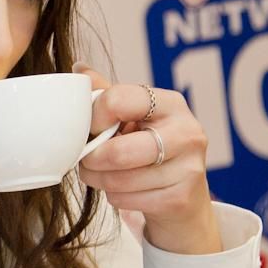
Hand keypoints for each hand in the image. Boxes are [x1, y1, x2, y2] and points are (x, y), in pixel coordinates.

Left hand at [74, 64, 222, 254]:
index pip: (118, 100)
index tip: (90, 129)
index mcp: (171, 103)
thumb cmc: (150, 148)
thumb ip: (107, 94)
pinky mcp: (181, 198)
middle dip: (91, 159)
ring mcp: (189, 167)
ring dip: (99, 181)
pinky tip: (124, 190)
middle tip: (86, 160)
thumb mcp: (133, 117)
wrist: (184, 195)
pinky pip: (127, 200)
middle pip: (118, 151)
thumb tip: (78, 68)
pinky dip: (115, 198)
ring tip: (102, 174)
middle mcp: (186, 132)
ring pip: (118, 180)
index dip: (93, 118)